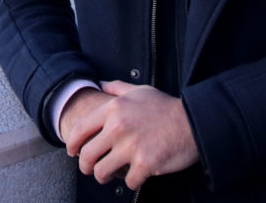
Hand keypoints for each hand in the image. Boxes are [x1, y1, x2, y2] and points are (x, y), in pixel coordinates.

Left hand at [64, 80, 198, 189]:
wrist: (194, 122)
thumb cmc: (166, 107)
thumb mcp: (139, 91)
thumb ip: (117, 87)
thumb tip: (100, 84)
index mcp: (113, 109)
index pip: (80, 129)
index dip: (71, 143)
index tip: (72, 152)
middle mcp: (118, 127)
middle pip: (87, 155)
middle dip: (85, 166)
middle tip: (89, 169)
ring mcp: (131, 146)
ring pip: (101, 171)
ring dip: (103, 176)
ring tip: (107, 176)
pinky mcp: (145, 164)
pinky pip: (127, 181)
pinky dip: (130, 181)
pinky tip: (134, 176)